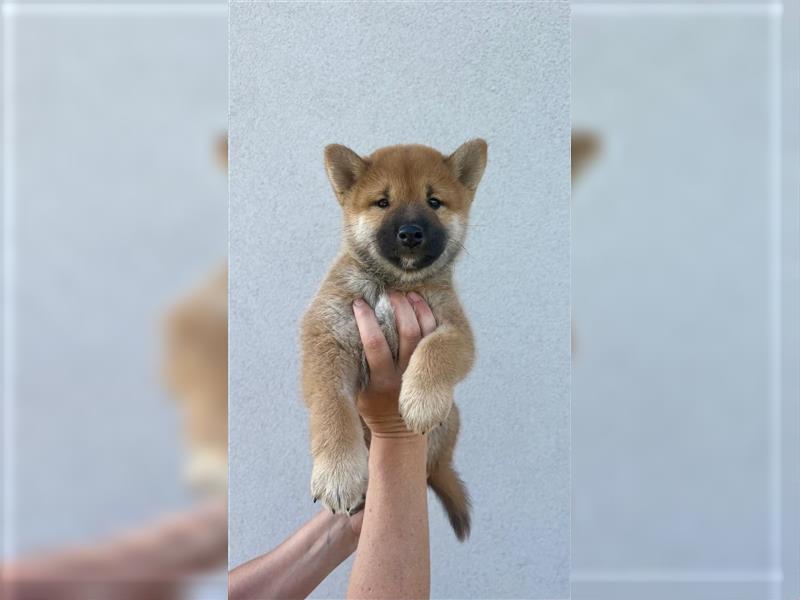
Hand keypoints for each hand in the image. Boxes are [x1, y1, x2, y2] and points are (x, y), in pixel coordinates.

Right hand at [352, 291, 435, 436]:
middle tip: (385, 290)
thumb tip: (325, 334)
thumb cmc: (368, 406)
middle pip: (405, 334)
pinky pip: (433, 338)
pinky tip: (418, 302)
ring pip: (422, 334)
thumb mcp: (352, 392)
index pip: (374, 345)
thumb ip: (345, 368)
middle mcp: (402, 375)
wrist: (399, 431)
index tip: (357, 303)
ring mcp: (418, 371)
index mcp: (378, 382)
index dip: (366, 320)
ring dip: (412, 310)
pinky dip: (427, 317)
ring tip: (402, 292)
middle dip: (395, 308)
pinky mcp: (430, 367)